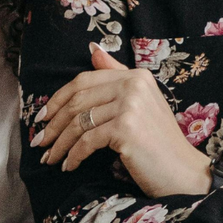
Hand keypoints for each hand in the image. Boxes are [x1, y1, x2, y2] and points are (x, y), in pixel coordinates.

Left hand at [32, 44, 211, 196]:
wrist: (183, 173)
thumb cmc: (158, 143)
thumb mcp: (139, 104)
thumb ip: (116, 75)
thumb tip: (92, 49)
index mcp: (135, 75)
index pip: (84, 80)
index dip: (58, 99)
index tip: (42, 117)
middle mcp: (133, 84)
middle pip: (77, 101)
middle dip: (53, 124)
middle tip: (39, 141)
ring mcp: (130, 105)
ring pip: (78, 122)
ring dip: (59, 143)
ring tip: (50, 158)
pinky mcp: (126, 128)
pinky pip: (86, 141)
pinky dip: (73, 155)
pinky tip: (68, 166)